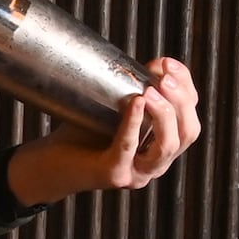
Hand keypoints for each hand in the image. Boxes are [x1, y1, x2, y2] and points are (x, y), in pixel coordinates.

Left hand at [6, 58, 200, 205]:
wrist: (49, 163)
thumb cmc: (82, 134)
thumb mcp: (116, 108)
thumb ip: (139, 91)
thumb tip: (159, 64)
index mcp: (161, 148)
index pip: (189, 118)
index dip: (186, 89)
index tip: (169, 64)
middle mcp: (156, 164)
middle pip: (187, 132)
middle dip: (181, 101)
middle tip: (165, 77)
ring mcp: (137, 173)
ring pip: (168, 145)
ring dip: (163, 114)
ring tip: (150, 90)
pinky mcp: (114, 174)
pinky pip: (129, 147)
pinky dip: (134, 123)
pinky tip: (135, 103)